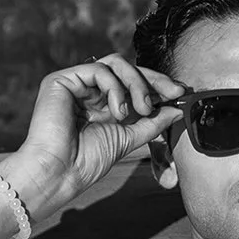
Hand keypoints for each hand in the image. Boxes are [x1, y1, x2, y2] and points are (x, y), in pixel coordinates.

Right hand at [5, 56, 182, 220]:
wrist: (58, 174)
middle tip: (172, 93)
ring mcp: (74, 84)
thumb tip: (177, 109)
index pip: (132, 83)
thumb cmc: (86, 163)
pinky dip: (115, 87)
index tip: (179, 93)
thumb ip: (151, 122)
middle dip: (152, 80)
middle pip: (126, 68)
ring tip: (139, 111)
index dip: (156, 85)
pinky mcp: (61, 80)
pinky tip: (118, 111)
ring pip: (115, 64)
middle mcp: (87, 91)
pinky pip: (99, 70)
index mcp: (100, 104)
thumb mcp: (128, 138)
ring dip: (135, 84)